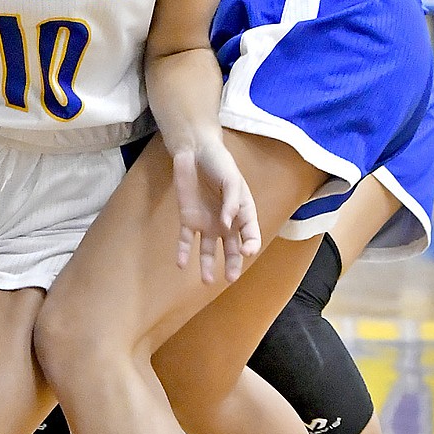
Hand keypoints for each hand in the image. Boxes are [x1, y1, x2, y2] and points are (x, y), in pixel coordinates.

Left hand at [173, 142, 261, 284]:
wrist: (194, 152)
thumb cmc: (219, 163)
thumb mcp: (231, 178)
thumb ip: (232, 201)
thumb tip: (228, 223)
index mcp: (242, 211)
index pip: (250, 233)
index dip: (251, 244)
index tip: (247, 251)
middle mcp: (226, 222)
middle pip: (231, 248)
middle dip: (233, 264)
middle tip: (231, 279)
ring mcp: (207, 222)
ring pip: (209, 249)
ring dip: (208, 265)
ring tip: (207, 280)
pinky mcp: (189, 220)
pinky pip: (186, 240)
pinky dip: (184, 252)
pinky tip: (182, 264)